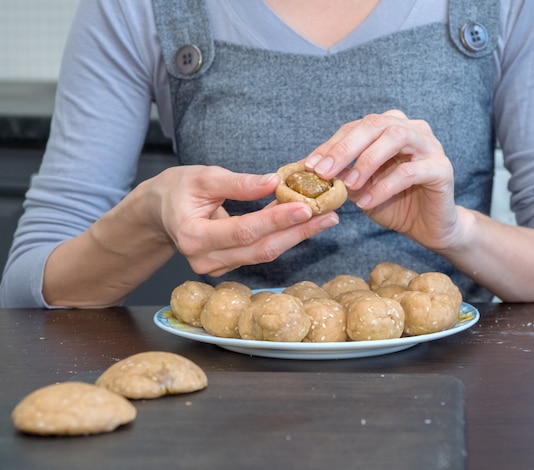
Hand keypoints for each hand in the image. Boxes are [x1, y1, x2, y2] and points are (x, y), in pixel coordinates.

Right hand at [150, 165, 338, 275]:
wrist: (159, 211)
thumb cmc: (178, 189)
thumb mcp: (204, 177)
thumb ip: (239, 183)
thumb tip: (275, 182)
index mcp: (194, 236)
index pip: (243, 231)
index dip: (276, 221)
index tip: (305, 207)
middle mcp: (204, 259)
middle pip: (260, 250)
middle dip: (297, 233)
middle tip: (328, 216)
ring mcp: (215, 268)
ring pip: (263, 254)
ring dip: (295, 236)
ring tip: (324, 218)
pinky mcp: (226, 267)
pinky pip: (259, 253)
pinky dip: (282, 238)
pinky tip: (302, 223)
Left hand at [303, 110, 461, 251]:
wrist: (428, 227)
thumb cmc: (393, 203)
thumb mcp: (360, 189)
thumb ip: (342, 175)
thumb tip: (311, 169)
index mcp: (390, 127)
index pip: (356, 127)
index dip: (331, 145)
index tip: (309, 165)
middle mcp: (412, 129)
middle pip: (375, 124)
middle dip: (345, 147)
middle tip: (323, 171)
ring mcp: (430, 145)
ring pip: (395, 138)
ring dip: (367, 161)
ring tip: (349, 186)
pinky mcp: (442, 168)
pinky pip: (410, 172)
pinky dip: (384, 187)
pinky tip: (367, 203)